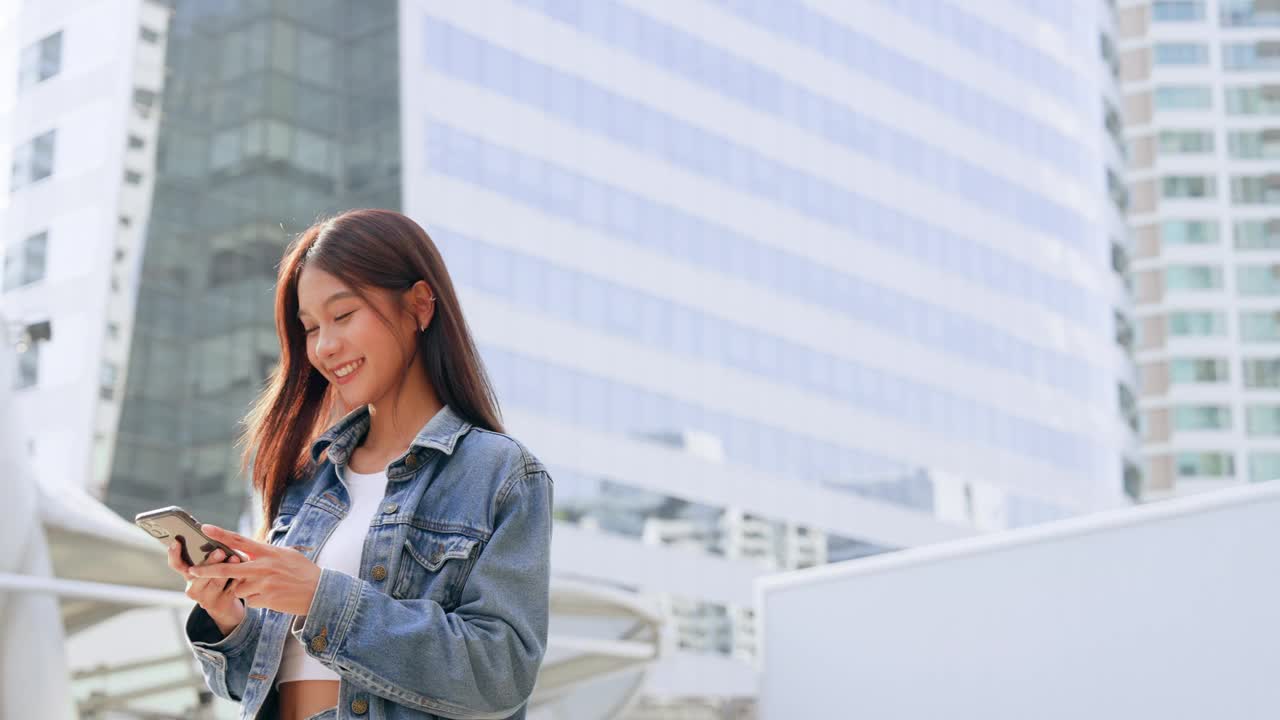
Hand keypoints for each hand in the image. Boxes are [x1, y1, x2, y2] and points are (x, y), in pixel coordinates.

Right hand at [167, 541, 244, 635]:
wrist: (225, 605)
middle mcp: (193, 587)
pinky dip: (238, 579)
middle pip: (198, 574)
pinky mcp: (220, 603)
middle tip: (220, 551)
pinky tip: (244, 571)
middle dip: (210, 562)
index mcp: (188, 574)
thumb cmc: (216, 578)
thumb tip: (212, 533)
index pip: (176, 564)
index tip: (176, 541)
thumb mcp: (208, 567)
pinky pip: (230, 590)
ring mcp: (206, 598)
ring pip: (215, 582)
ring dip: (227, 570)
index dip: (173, 553)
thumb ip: (206, 554)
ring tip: (236, 558)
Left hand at [188, 524, 322, 616]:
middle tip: (191, 570)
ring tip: (265, 588)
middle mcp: (264, 567)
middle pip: (228, 568)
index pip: (240, 540)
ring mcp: (264, 584)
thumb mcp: (287, 554)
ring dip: (245, 590)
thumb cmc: (304, 572)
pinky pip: (249, 601)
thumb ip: (266, 553)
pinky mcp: (266, 599)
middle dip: (207, 570)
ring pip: (238, 588)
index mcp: (268, 552)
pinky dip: (256, 600)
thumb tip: (247, 551)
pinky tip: (271, 597)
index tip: (205, 528)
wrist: (320, 592)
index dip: (221, 534)